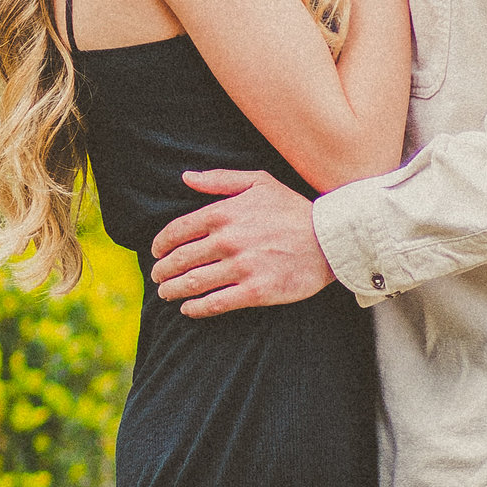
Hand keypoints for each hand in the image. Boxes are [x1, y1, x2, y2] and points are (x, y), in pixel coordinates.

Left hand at [150, 169, 331, 314]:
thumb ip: (219, 179)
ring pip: (193, 283)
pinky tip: (188, 308)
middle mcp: (228, 240)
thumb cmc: (292, 209)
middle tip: (157, 276)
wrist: (330, 239)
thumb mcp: (258, 182)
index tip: (156, 252)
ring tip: (166, 294)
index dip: (160, 244)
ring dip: (173, 290)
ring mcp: (241, 267)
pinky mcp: (256, 291)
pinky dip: (196, 308)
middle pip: (180, 259)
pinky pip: (215, 303)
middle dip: (163, 270)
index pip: (177, 231)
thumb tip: (186, 177)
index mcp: (223, 213)